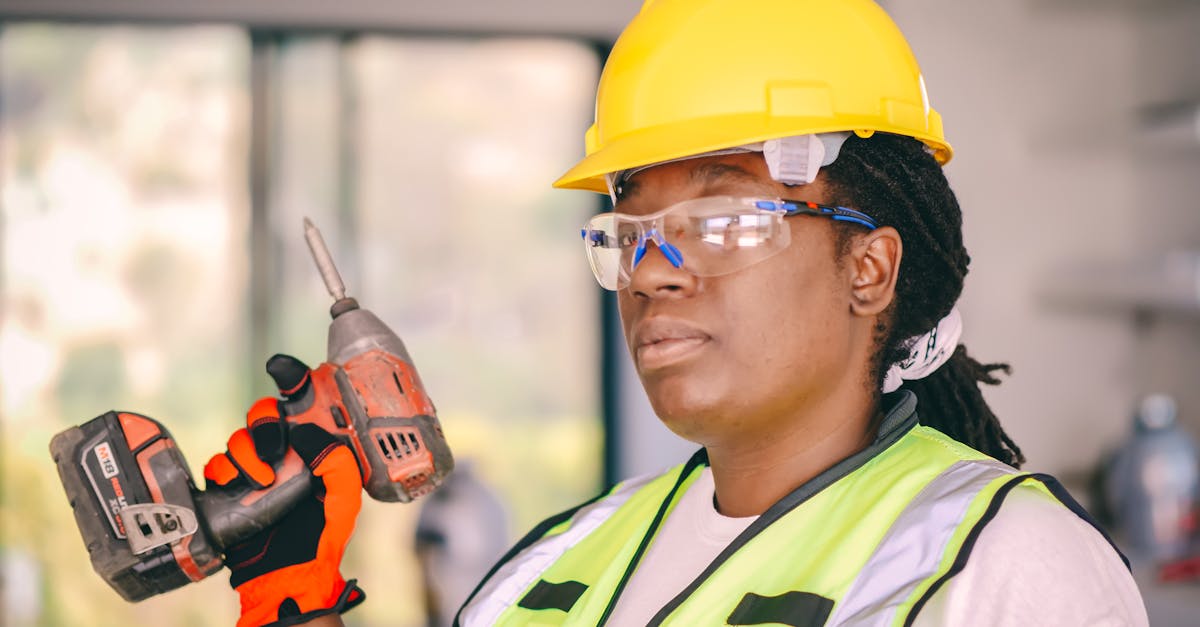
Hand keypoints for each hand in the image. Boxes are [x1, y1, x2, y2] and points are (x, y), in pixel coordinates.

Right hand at [204, 355, 364, 626]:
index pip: (303, 400)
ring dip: (248, 455)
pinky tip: (239, 489)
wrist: (287, 570)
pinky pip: (217, 462)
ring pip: (239, 436)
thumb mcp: (343, 495)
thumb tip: (307, 432)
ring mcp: (256, 466)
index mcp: (314, 444)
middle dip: (266, 423)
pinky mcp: (230, 484)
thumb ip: (334, 458)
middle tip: (275, 448)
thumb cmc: (321, 533)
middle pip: (264, 411)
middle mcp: (285, 450)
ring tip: (263, 482)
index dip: (292, 376)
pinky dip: (225, 472)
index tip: (282, 368)